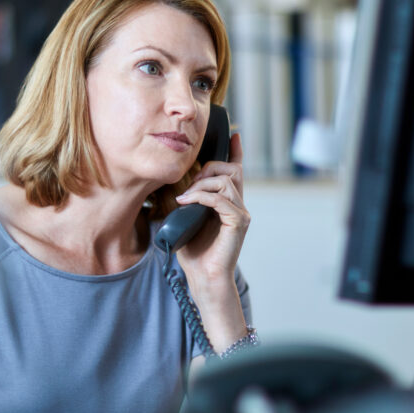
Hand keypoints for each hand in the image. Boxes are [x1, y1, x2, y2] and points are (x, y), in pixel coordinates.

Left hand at [174, 132, 250, 349]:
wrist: (203, 278)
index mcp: (228, 202)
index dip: (235, 151)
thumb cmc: (193, 252)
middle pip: (231, 169)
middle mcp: (238, 205)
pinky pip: (222, 198)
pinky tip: (187, 203)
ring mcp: (241, 213)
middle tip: (189, 183)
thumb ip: (186, 201)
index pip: (235, 171)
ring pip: (226, 180)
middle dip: (208, 168)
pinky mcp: (239, 222)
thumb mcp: (185, 219)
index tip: (233, 134)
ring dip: (201, 184)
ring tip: (185, 197)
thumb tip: (172, 186)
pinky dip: (201, 197)